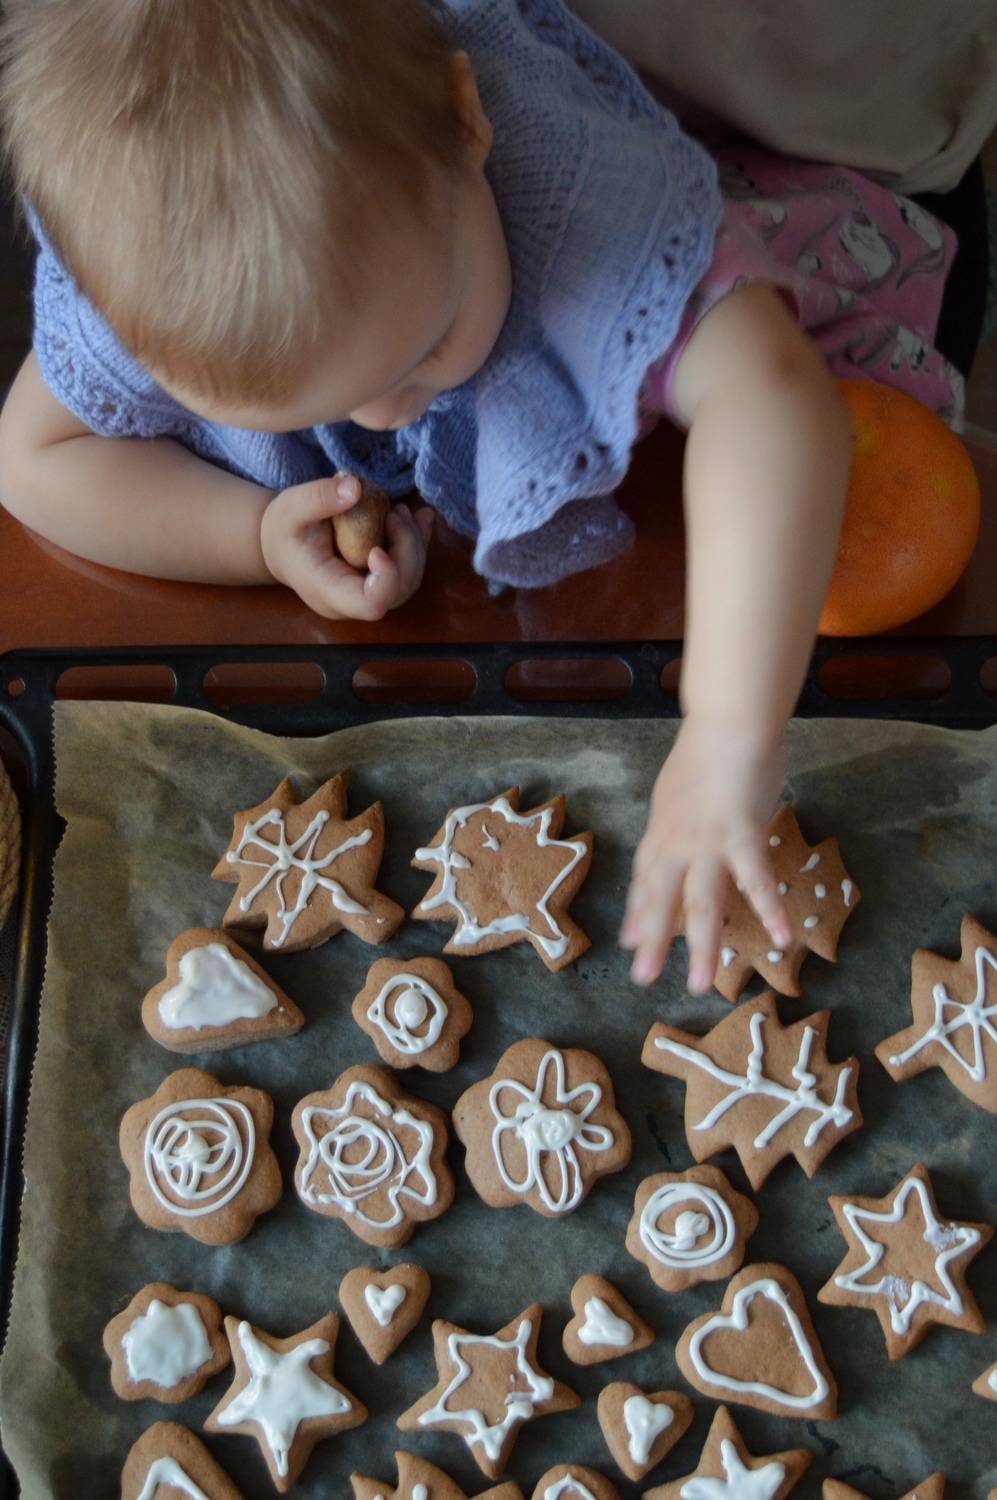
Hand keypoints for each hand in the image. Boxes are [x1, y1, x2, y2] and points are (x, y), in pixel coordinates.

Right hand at [260, 474, 433, 618]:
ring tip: (401, 511)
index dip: (387, 579)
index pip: (370, 604)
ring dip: (415, 543)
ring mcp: (369, 592)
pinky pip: (410, 568)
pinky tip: (420, 517)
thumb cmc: (283, 531)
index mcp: (328, 591)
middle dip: (408, 549)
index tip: (379, 547)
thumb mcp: (290, 508)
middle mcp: (353, 601)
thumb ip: (318, 498)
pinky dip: (419, 541)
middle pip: (399, 590)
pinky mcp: (380, 580)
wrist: (283, 546)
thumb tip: (356, 487)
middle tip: (396, 513)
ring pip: (410, 579)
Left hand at [620, 717, 791, 991]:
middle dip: (653, 942)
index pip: (646, 881)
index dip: (638, 913)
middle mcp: (677, 844)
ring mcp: (707, 843)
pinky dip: (770, 911)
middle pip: (662, 901)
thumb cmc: (710, 750)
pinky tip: (782, 939)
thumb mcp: (679, 793)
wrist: (728, 723)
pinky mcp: (741, 837)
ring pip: (701, 904)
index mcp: (662, 832)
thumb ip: (676, 823)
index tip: (630, 943)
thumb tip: (674, 844)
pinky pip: (756, 882)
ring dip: (702, 946)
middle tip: (645, 979)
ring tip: (701, 983)